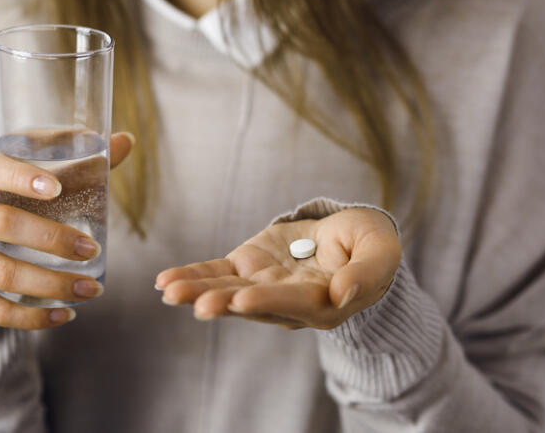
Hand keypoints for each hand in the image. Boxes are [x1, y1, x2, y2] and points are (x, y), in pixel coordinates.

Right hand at [0, 132, 133, 329]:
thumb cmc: (4, 205)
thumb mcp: (29, 183)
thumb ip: (75, 164)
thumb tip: (126, 141)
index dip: (20, 177)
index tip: (57, 188)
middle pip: (1, 224)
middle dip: (53, 239)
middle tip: (92, 250)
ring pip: (0, 274)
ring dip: (52, 284)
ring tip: (92, 288)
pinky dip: (33, 317)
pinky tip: (66, 314)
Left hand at [155, 207, 399, 329]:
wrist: (350, 238)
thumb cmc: (370, 246)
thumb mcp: (380, 252)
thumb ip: (366, 273)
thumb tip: (343, 294)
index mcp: (323, 303)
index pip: (294, 303)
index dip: (269, 301)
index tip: (243, 299)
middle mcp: (288, 303)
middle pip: (253, 305)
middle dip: (223, 303)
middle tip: (198, 306)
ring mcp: (263, 287)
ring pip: (227, 292)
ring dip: (198, 293)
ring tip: (170, 292)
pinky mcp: (246, 269)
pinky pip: (215, 275)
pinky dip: (192, 276)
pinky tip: (164, 282)